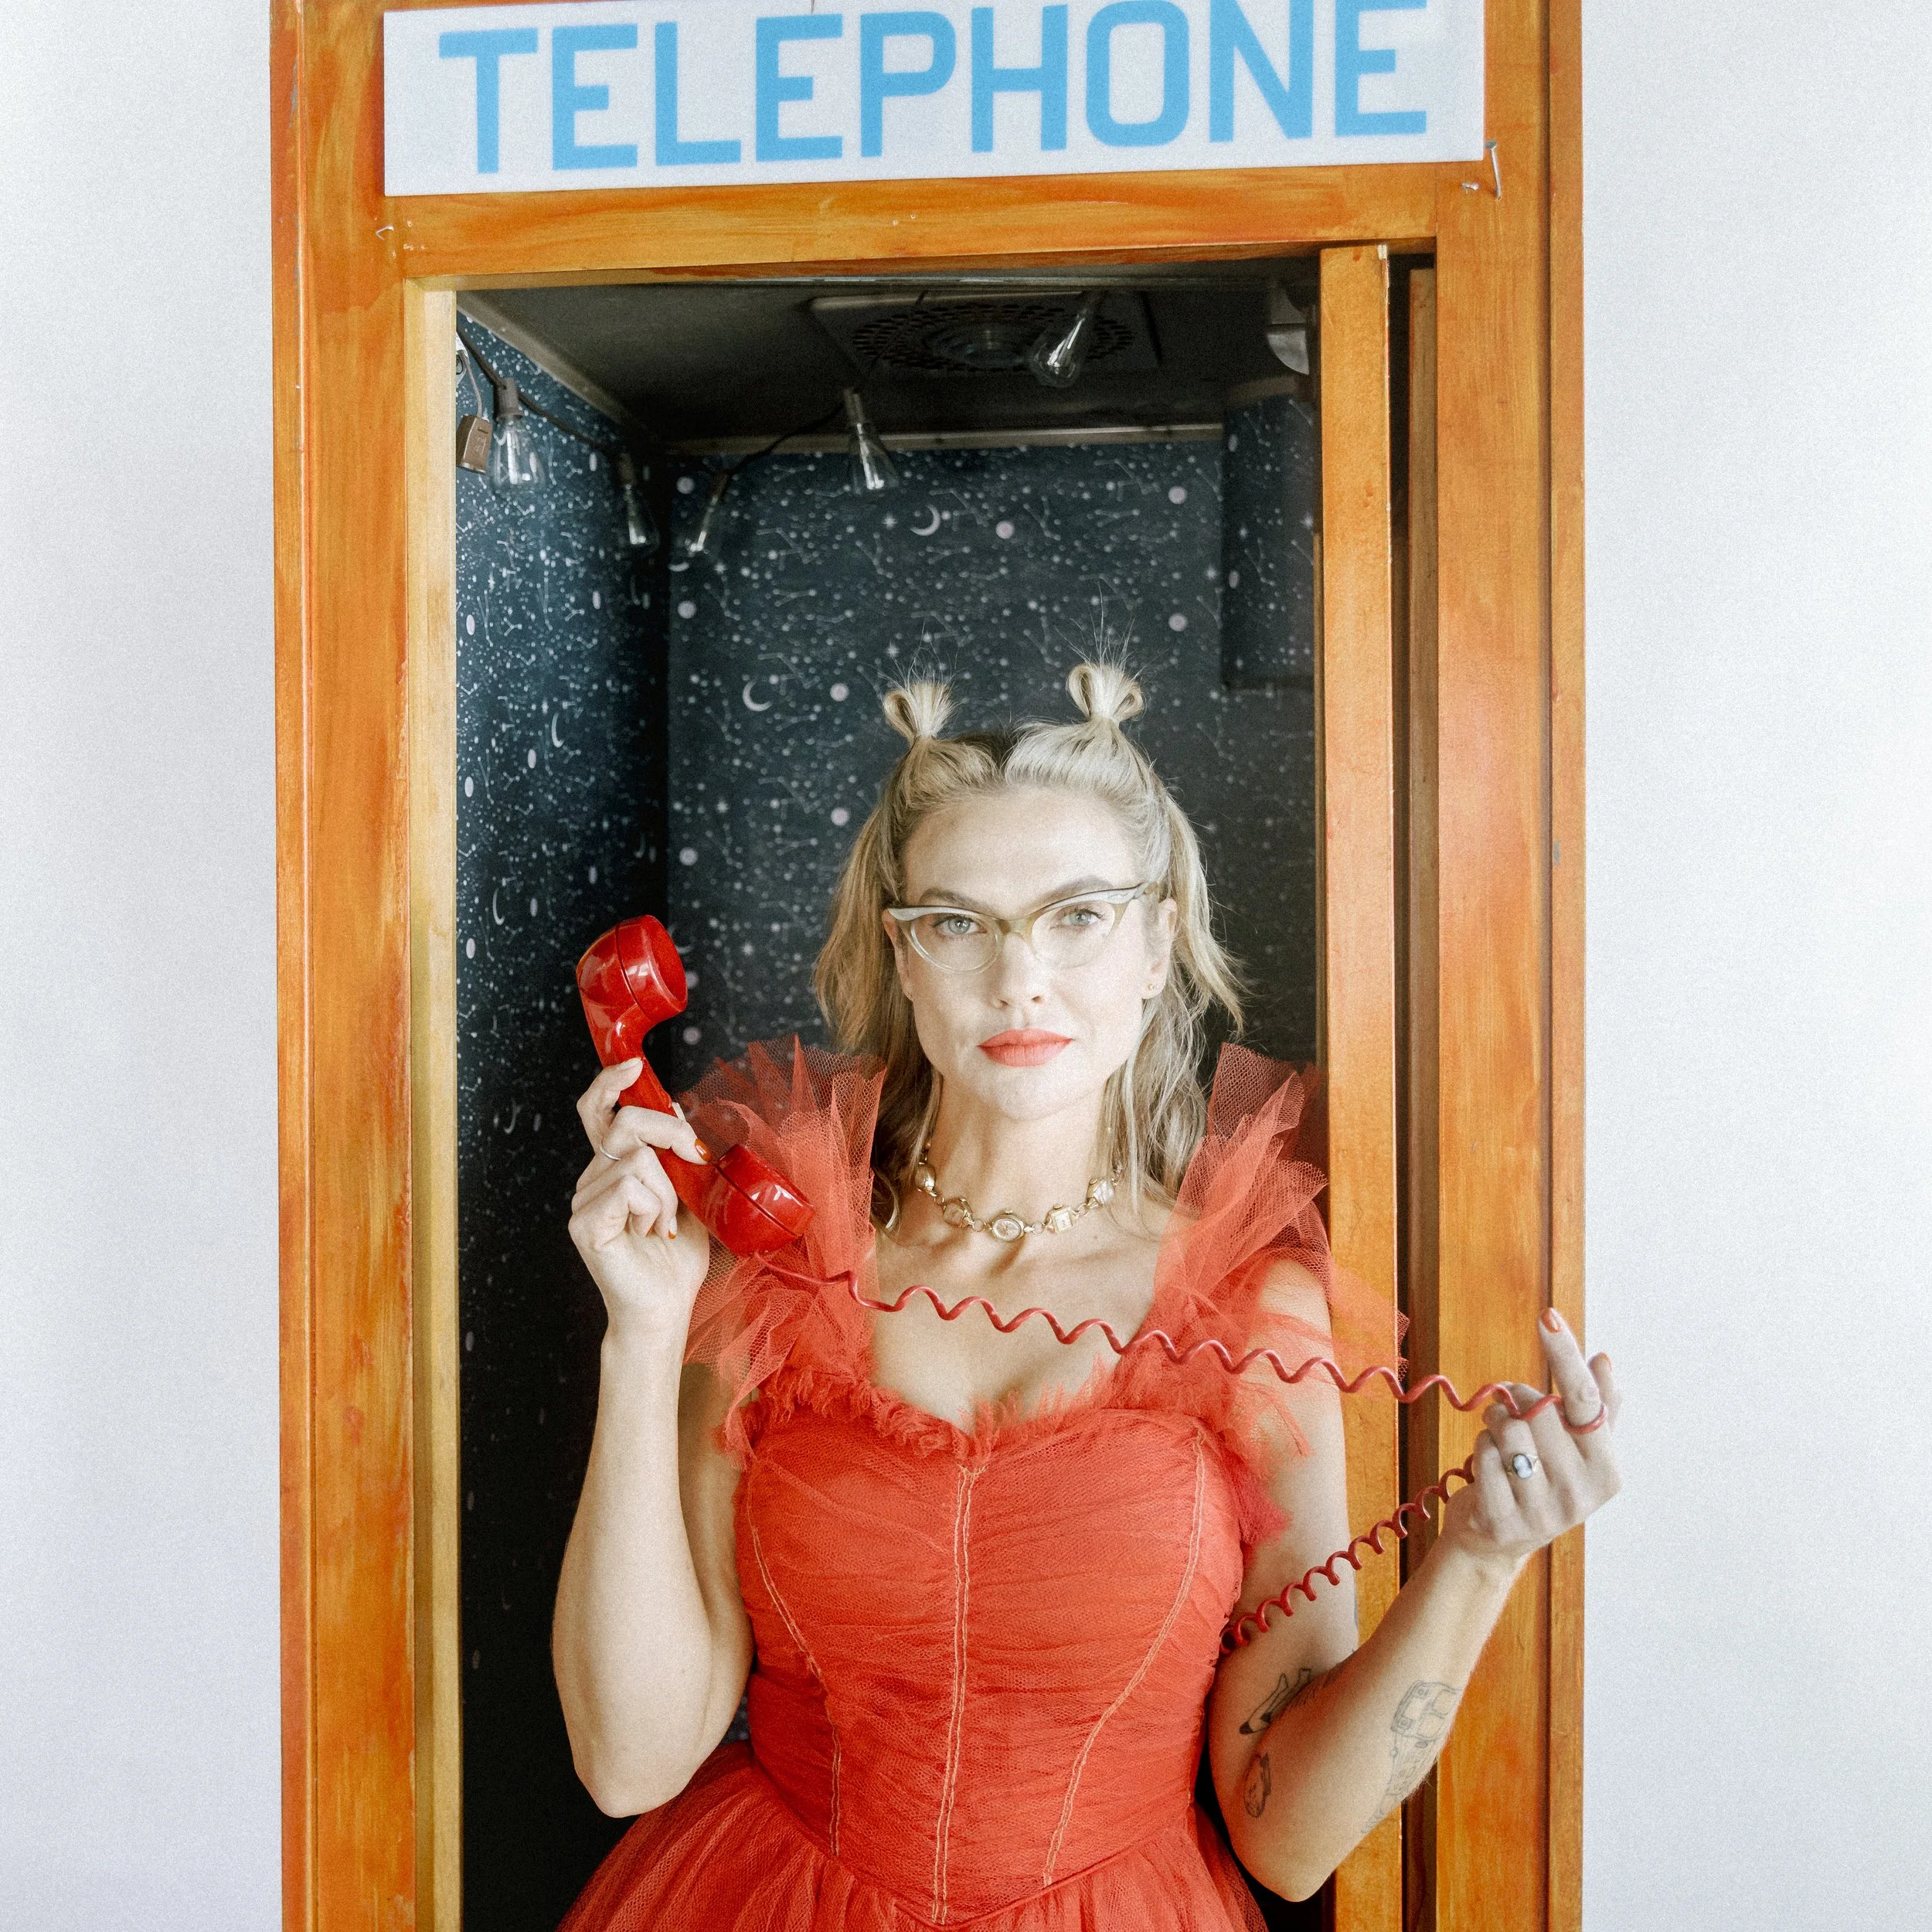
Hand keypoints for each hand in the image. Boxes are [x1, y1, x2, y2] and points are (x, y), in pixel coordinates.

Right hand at [568, 1059, 711, 1339]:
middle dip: (670, 1133)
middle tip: (693, 1161)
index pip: (599, 1111)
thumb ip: (677, 1153)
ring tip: (667, 1222)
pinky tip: (652, 1232)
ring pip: (636, 1159)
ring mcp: (584, 1201)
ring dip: (669, 1190)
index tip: (634, 1066)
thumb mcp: (689, 1194)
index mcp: (613, 1167)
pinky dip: (654, 1207)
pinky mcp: (585, 1223)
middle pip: (626, 1123)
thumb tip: (674, 1105)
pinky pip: (629, 1187)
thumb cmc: (676, 1257)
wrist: (665, 1308)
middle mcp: (593, 1178)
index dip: (611, 1083)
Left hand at [1436, 1311, 1621, 1575]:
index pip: (1584, 1399)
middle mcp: (1582, 1494)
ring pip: (1508, 1429)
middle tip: (1515, 1415)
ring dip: (1495, 1423)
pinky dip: (1479, 1449)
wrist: (1494, 1541)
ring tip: (1500, 1440)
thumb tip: (1605, 1360)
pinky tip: (1487, 1467)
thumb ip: (1596, 1407)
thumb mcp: (1575, 1448)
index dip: (1565, 1354)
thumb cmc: (1538, 1480)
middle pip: (1539, 1411)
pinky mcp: (1505, 1520)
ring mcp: (1544, 1511)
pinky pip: (1483, 1453)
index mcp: (1607, 1470)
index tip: (1547, 1315)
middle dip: (1518, 1401)